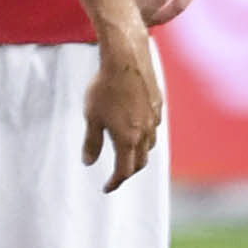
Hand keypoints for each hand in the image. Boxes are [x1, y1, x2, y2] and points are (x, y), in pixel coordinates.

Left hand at [80, 25, 163, 190]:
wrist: (126, 60)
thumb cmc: (104, 88)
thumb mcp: (91, 116)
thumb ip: (92, 142)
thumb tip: (88, 163)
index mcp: (128, 139)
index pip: (124, 171)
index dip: (115, 182)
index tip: (106, 187)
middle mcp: (145, 133)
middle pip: (140, 163)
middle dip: (127, 172)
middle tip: (116, 175)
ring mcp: (155, 119)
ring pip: (149, 146)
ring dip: (138, 155)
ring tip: (125, 154)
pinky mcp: (158, 105)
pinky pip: (153, 129)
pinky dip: (144, 137)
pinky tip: (135, 130)